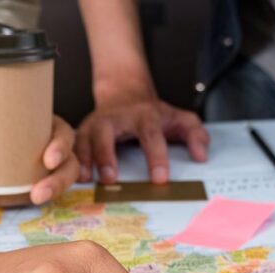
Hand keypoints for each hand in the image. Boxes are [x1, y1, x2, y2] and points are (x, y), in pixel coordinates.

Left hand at [0, 116, 78, 205]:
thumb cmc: (2, 123)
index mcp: (52, 130)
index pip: (65, 138)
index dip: (60, 149)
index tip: (48, 160)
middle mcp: (57, 153)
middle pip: (66, 171)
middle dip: (53, 185)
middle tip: (36, 196)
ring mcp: (47, 174)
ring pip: (48, 190)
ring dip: (27, 200)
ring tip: (3, 206)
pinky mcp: (32, 187)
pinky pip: (20, 197)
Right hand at [75, 93, 209, 183]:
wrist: (125, 92)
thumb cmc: (153, 113)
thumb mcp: (179, 119)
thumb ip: (195, 135)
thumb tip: (201, 156)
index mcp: (145, 116)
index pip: (151, 136)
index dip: (156, 158)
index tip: (159, 179)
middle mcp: (118, 117)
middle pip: (109, 133)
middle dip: (107, 155)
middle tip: (111, 179)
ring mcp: (98, 122)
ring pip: (86, 136)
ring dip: (84, 157)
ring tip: (85, 178)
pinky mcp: (84, 128)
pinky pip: (75, 142)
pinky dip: (73, 157)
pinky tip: (75, 175)